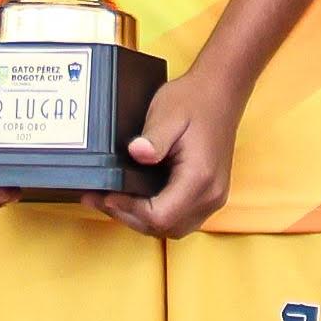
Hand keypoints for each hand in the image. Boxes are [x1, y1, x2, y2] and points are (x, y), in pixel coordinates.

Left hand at [100, 62, 241, 236]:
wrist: (221, 93)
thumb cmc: (194, 101)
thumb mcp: (168, 113)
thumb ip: (153, 138)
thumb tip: (136, 153)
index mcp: (199, 178)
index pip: (160, 216)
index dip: (129, 210)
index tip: (106, 194)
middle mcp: (210, 195)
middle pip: (164, 227)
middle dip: (129, 217)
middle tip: (100, 199)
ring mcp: (213, 197)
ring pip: (173, 228)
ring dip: (142, 220)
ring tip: (114, 201)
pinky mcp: (210, 194)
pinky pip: (181, 218)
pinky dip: (157, 215)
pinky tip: (137, 199)